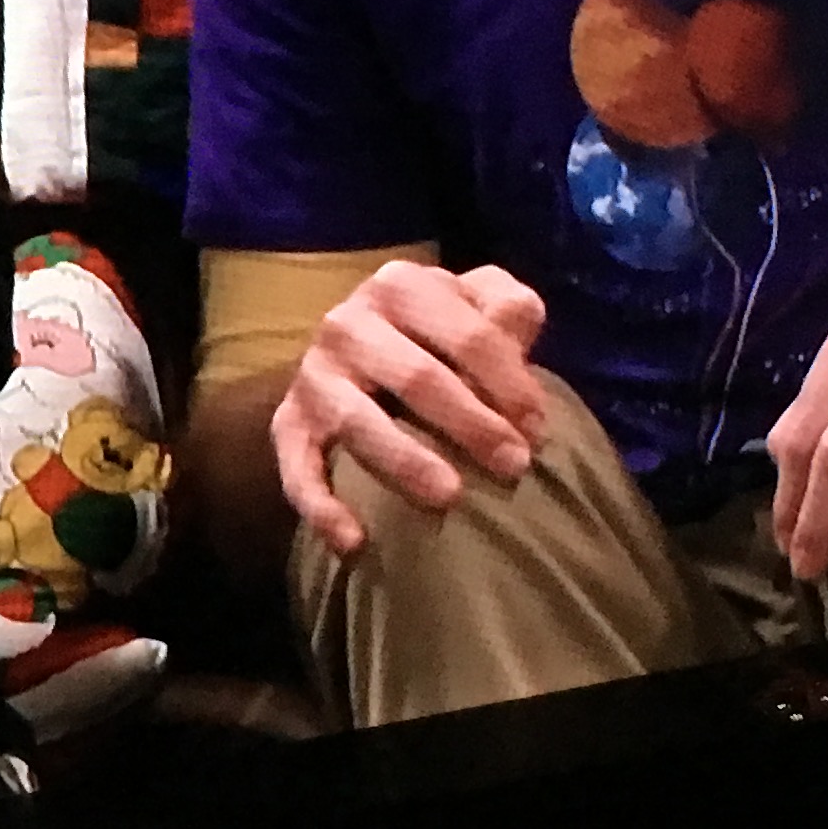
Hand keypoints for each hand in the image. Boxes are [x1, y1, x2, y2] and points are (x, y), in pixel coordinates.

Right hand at [271, 261, 552, 557]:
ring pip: (356, 420)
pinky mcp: (289, 423)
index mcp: (401, 285)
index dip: (511, 385)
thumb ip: (506, 306)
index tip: (538, 430)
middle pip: (417, 377)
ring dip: (405, 461)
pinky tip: (354, 543)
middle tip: (514, 466)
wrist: (362, 350)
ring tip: (451, 497)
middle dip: (471, 424)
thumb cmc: (439, 333)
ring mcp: (313, 375)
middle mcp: (347, 322)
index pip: (469, 335)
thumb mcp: (476, 305)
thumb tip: (516, 324)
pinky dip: (321, 507)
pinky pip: (298, 467)